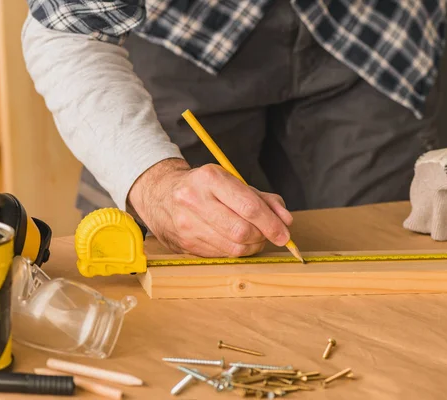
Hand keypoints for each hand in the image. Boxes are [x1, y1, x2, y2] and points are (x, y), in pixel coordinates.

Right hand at [127, 158, 293, 256]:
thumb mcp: (232, 182)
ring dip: (251, 246)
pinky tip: (235, 241)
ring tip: (253, 237)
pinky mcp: (185, 244)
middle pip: (242, 231)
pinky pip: (221, 255)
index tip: (285, 233)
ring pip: (233, 247)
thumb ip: (263, 199)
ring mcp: (187, 225)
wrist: (161, 194)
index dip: (272, 224)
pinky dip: (236, 251)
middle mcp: (194, 201)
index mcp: (210, 178)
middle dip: (262, 236)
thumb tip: (285, 221)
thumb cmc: (204, 187)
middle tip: (269, 234)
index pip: (249, 207)